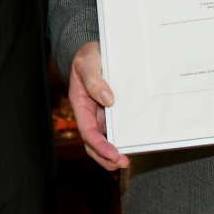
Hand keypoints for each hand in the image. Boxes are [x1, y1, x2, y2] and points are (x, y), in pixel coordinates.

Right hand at [67, 42, 127, 170]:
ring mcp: (100, 114)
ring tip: (126, 159)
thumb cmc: (87, 57)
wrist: (93, 51)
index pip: (88, 132)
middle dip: (106, 157)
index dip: (99, 145)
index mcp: (80, 104)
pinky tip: (132, 141)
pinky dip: (122, 137)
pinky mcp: (111, 111)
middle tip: (122, 162)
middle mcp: (90, 113)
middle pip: (94, 143)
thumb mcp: (87, 63)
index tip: (112, 153)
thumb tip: (107, 99)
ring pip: (105, 139)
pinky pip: (115, 128)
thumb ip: (94, 80)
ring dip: (113, 152)